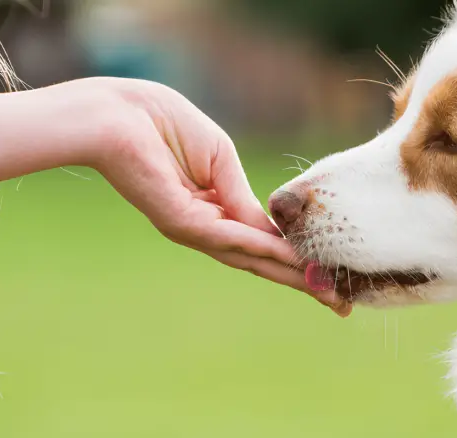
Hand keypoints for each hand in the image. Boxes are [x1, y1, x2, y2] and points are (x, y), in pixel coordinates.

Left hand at [0, 77, 347, 315]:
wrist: (117, 113)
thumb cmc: (164, 125)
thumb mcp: (220, 160)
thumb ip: (243, 196)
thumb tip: (272, 230)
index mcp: (214, 211)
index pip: (261, 243)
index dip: (296, 259)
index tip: (330, 277)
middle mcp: (205, 228)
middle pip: (259, 262)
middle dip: (300, 281)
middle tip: (339, 305)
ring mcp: (192, 228)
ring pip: (248, 258)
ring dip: (289, 273)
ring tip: (325, 290)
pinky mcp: (179, 221)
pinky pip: (228, 237)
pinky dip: (261, 248)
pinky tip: (289, 258)